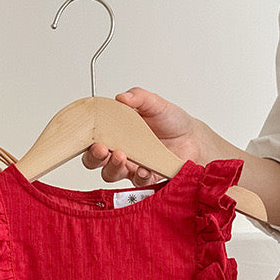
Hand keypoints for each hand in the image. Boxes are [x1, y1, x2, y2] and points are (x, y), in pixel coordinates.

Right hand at [81, 87, 204, 185]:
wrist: (193, 138)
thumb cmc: (171, 121)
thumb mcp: (155, 103)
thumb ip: (139, 98)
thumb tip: (122, 97)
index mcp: (115, 132)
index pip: (92, 138)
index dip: (86, 140)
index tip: (90, 137)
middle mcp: (119, 151)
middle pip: (95, 161)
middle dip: (94, 157)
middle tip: (102, 149)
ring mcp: (131, 166)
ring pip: (111, 174)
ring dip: (113, 167)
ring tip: (122, 156)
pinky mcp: (146, 178)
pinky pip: (137, 182)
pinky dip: (139, 176)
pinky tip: (144, 169)